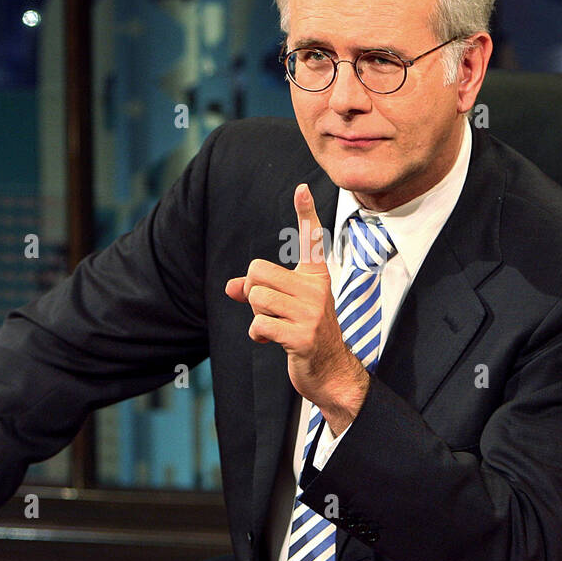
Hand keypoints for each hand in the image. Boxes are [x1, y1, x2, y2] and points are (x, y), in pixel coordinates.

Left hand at [225, 183, 368, 434]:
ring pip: (257, 296)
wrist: (331, 371)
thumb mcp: (285, 307)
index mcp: (316, 277)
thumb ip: (258, 292)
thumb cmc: (305, 334)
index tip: (302, 188)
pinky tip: (271, 340)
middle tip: (271, 310)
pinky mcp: (303, 335)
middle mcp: (317, 289)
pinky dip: (258, 334)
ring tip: (274, 326)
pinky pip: (260, 323)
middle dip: (254, 291)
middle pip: (258, 271)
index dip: (306, 213)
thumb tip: (230, 288)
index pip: (310, 240)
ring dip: (257, 315)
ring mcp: (311, 312)